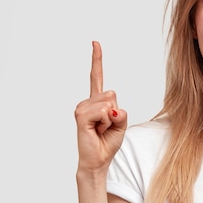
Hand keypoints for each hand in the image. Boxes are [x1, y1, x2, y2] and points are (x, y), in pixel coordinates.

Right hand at [74, 41, 127, 175]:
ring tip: (100, 130)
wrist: (99, 160)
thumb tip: (111, 108)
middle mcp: (87, 102)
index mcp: (97, 101)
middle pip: (112, 93)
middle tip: (106, 126)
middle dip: (116, 112)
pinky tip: (97, 131)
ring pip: (109, 102)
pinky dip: (106, 122)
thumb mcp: (121, 124)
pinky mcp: (81, 116)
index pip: (96, 76)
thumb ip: (120, 112)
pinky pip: (104, 111)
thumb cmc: (108, 142)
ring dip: (111, 120)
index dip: (96, 59)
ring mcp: (82, 108)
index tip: (95, 43)